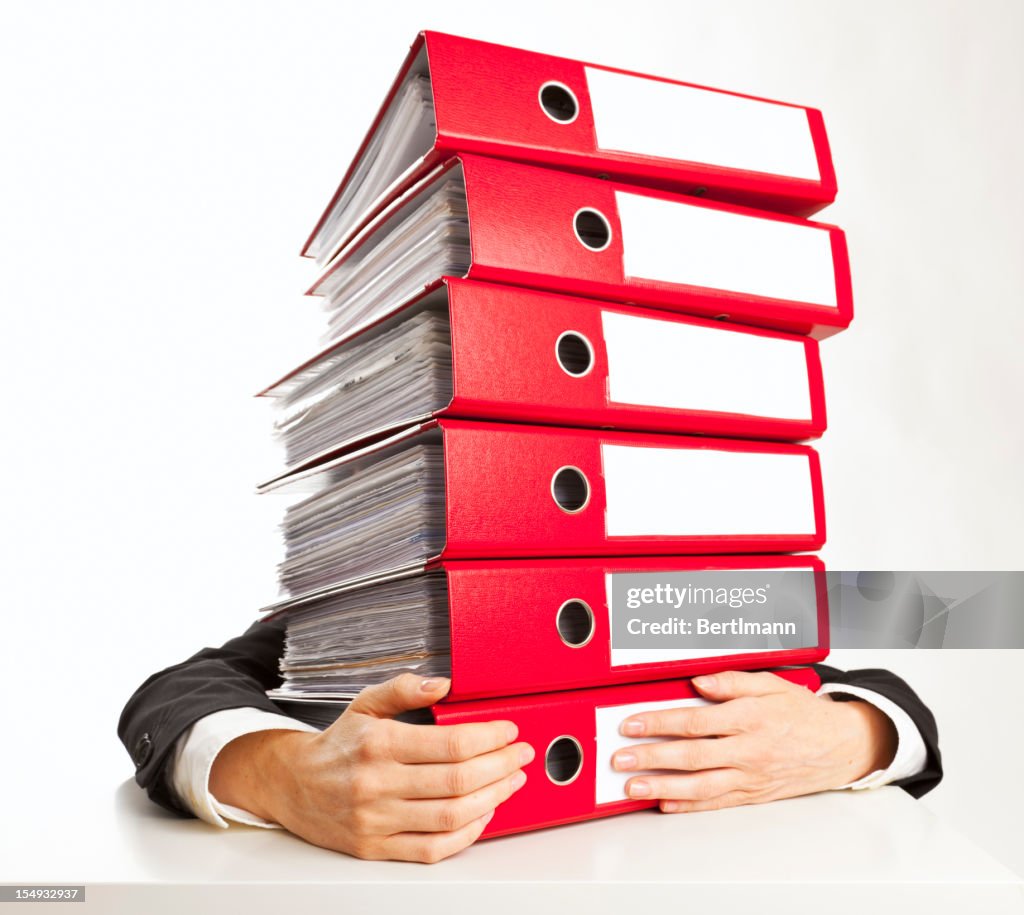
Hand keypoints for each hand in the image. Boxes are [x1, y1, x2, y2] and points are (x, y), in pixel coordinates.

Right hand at [208, 674, 532, 861]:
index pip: (451, 743)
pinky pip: (432, 849)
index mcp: (379, 743)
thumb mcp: (365, 704)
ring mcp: (377, 820)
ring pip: (451, 816)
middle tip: (521, 756)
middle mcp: (377, 784)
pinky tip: (483, 814)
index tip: (509, 731)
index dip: (490, 738)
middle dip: (501, 766)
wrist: (291, 785)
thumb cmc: (337, 745)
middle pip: (458, 780)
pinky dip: (466, 834)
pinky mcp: (376, 848)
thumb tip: (443, 684)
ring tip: (511, 781)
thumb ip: (403, 689)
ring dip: (492, 798)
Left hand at [610, 670, 897, 812]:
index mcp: (750, 717)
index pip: (696, 721)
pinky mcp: (753, 794)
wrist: (840, 745)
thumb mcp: (771, 683)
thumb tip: (699, 681)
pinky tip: (667, 804)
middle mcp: (748, 750)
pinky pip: (718, 802)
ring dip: (663, 787)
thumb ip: (732, 680)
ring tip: (634, 787)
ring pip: (701, 786)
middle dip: (652, 758)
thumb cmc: (802, 712)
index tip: (632, 724)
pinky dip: (690, 806)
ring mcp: (750, 776)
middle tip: (621, 759)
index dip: (659, 723)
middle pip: (692, 756)